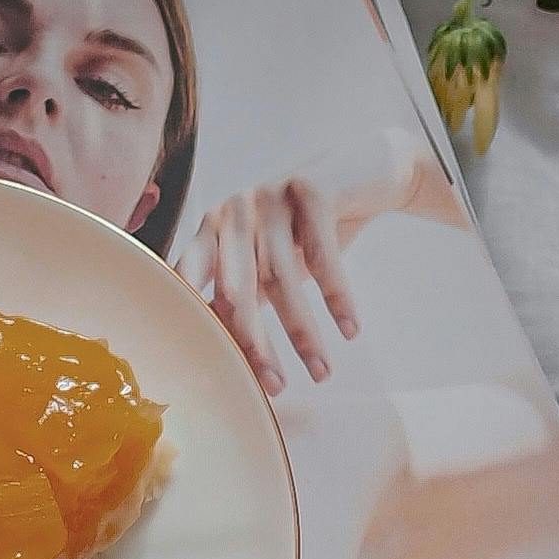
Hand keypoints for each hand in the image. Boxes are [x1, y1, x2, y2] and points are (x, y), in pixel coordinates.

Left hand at [183, 132, 472, 397]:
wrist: (365, 171)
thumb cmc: (308, 228)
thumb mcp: (271, 259)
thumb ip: (246, 295)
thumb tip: (225, 357)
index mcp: (213, 230)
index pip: (193, 283)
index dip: (199, 326)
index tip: (208, 370)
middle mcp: (233, 211)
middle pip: (235, 288)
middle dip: (254, 343)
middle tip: (276, 387)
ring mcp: (269, 197)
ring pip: (283, 278)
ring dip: (304, 333)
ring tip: (322, 372)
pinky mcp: (310, 189)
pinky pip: (324, 256)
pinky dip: (338, 297)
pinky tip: (350, 330)